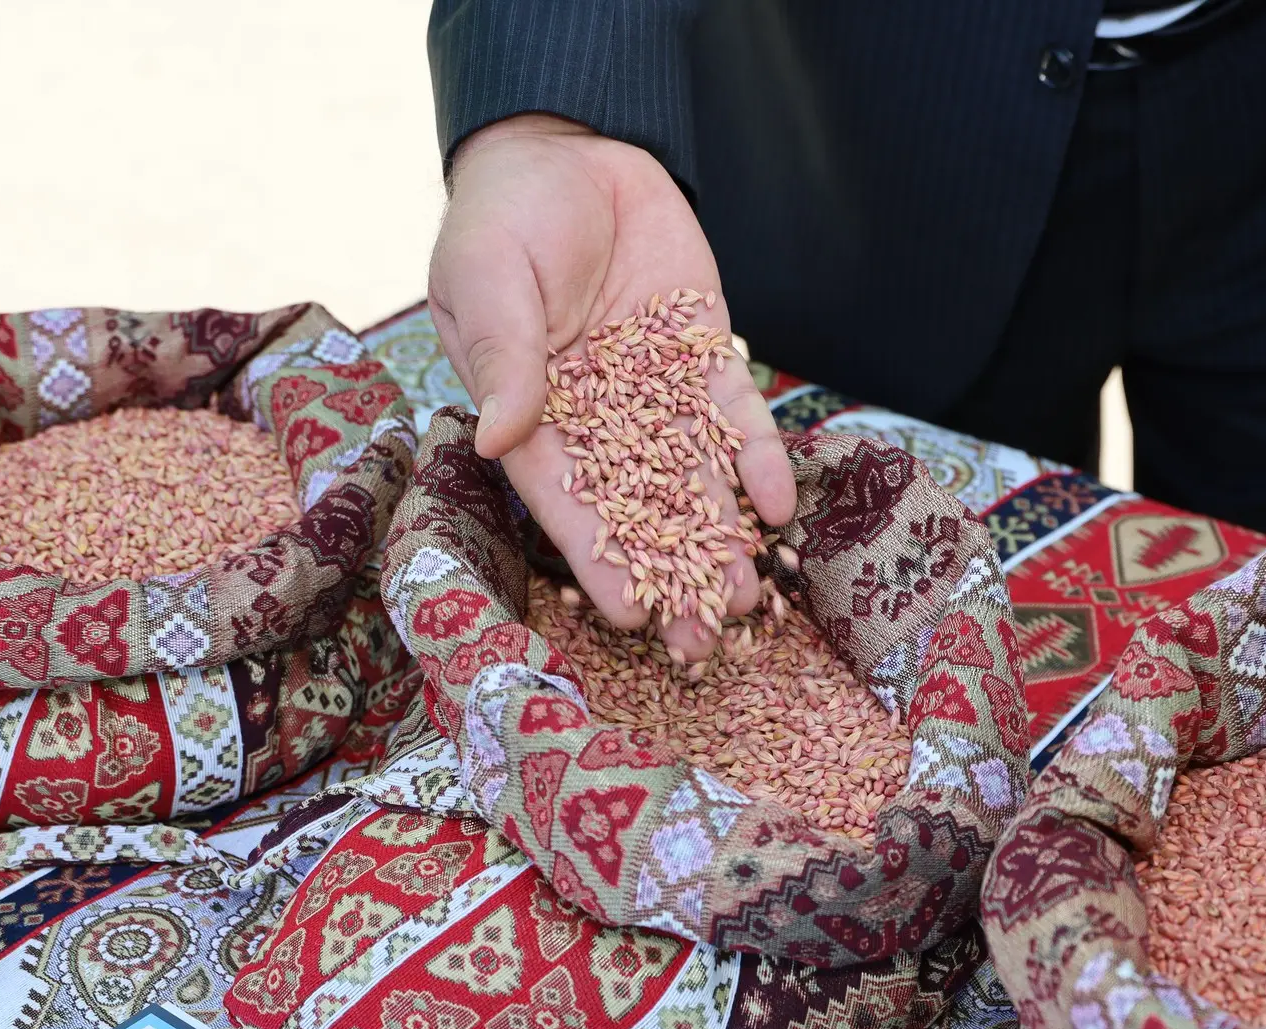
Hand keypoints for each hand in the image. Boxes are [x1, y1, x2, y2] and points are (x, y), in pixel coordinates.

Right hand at [428, 115, 794, 660]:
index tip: (629, 614)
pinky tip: (779, 504)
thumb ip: (502, 355)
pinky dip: (757, 458)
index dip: (597, 557)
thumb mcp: (487, 276)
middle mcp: (598, 419)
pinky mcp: (704, 356)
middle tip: (705, 641)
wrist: (570, 150)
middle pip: (639, 508)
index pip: (565, 500)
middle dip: (673, 573)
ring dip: (722, 536)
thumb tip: (494, 436)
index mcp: (530, 416)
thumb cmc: (502, 218)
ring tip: (753, 599)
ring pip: (694, 478)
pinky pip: (735, 416)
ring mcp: (655, 393)